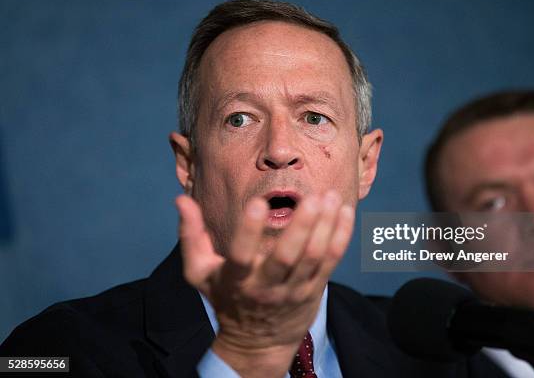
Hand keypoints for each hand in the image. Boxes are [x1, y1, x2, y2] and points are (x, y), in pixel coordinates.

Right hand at [176, 191, 353, 377]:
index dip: (250, 231)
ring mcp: (294, 290)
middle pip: (287, 257)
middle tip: (314, 198)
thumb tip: (180, 200)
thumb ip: (191, 235)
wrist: (258, 342)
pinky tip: (346, 213)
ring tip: (333, 196)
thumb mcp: (200, 273)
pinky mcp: (314, 290)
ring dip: (326, 227)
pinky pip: (331, 263)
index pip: (241, 256)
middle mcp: (267, 287)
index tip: (258, 203)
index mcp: (236, 281)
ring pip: (314, 258)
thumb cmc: (226, 298)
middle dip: (302, 227)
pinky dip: (340, 238)